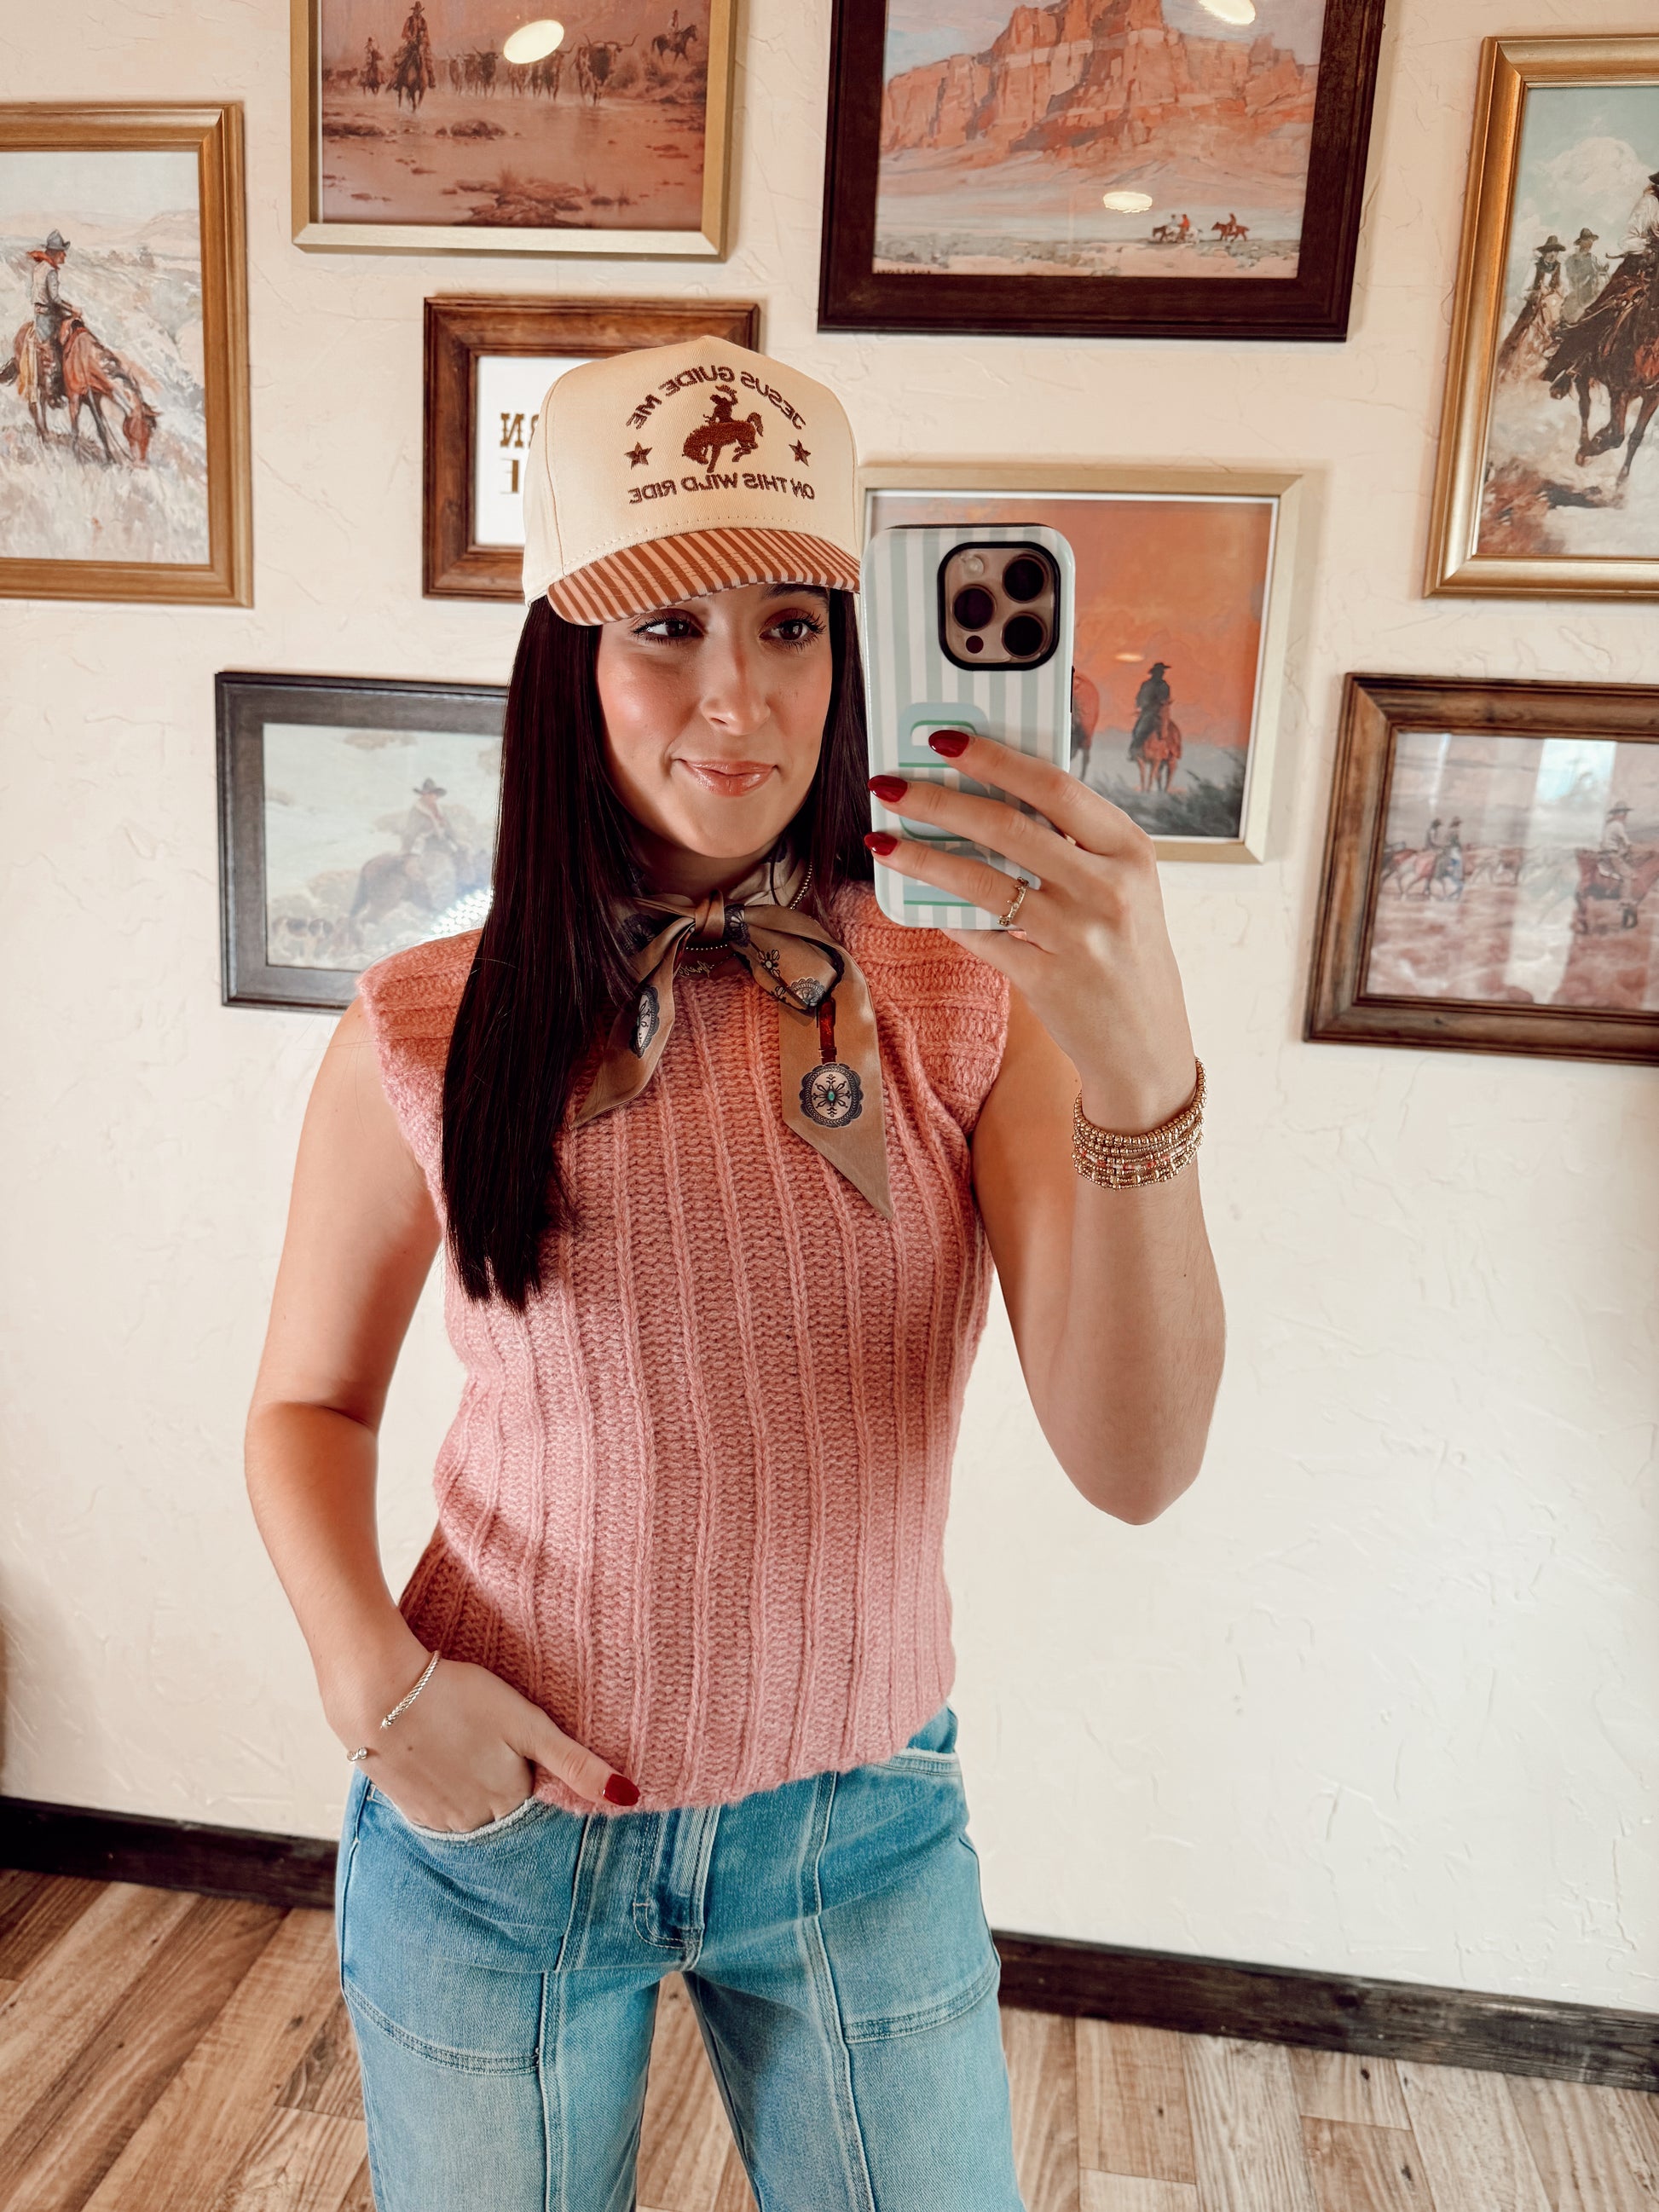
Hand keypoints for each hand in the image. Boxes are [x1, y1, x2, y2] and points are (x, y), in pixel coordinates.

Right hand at [337, 1654, 637, 1828]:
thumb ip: (576, 1763)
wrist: (379, 1693)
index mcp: (509, 1800)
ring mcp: (436, 1817)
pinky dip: (440, 1785)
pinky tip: (436, 1755)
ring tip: (463, 1742)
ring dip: (469, 1783)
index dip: (531, 1763)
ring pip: (468, 1806)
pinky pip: (436, 1806)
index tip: (519, 1739)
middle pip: (502, 1803)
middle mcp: (474, 1821)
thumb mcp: (528, 1724)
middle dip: (502, 1778)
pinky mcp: (405, 1805)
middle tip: (487, 1734)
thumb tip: (629, 1797)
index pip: (535, 1792)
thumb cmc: (459, 1698)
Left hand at [866, 732, 1196, 1131]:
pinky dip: (943, 914)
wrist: (1148, 1047)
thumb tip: (989, 796)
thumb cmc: (1127, 955)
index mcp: (1130, 850)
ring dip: (922, 856)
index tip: (944, 740)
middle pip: (1008, 826)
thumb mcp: (1123, 888)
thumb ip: (1073, 846)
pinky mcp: (1049, 981)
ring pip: (982, 880)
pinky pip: (980, 936)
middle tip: (888, 784)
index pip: (1055, 786)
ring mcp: (1079, 937)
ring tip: (881, 839)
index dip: (994, 757)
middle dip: (938, 799)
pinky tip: (913, 898)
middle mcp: (1109, 888)